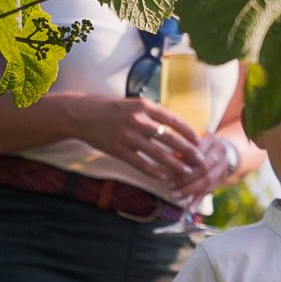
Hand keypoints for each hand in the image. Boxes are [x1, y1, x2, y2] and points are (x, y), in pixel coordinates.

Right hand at [63, 95, 209, 188]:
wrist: (81, 114)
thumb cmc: (111, 109)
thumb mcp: (133, 104)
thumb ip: (152, 114)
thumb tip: (176, 126)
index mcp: (144, 106)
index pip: (173, 120)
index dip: (188, 132)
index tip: (199, 141)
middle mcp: (137, 120)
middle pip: (169, 138)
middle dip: (187, 150)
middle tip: (199, 160)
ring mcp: (127, 136)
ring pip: (157, 153)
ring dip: (174, 164)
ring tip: (187, 172)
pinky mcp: (117, 150)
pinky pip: (139, 163)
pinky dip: (153, 171)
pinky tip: (164, 177)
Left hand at [166, 136, 238, 205]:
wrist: (220, 150)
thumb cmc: (197, 146)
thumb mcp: (190, 142)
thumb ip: (181, 151)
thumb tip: (168, 160)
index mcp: (211, 139)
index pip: (198, 151)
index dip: (184, 162)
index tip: (170, 171)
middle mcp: (221, 152)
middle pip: (204, 168)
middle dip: (186, 179)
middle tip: (170, 186)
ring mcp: (224, 166)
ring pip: (208, 181)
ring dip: (190, 191)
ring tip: (174, 197)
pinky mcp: (223, 179)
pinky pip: (211, 191)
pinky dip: (199, 201)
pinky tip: (190, 210)